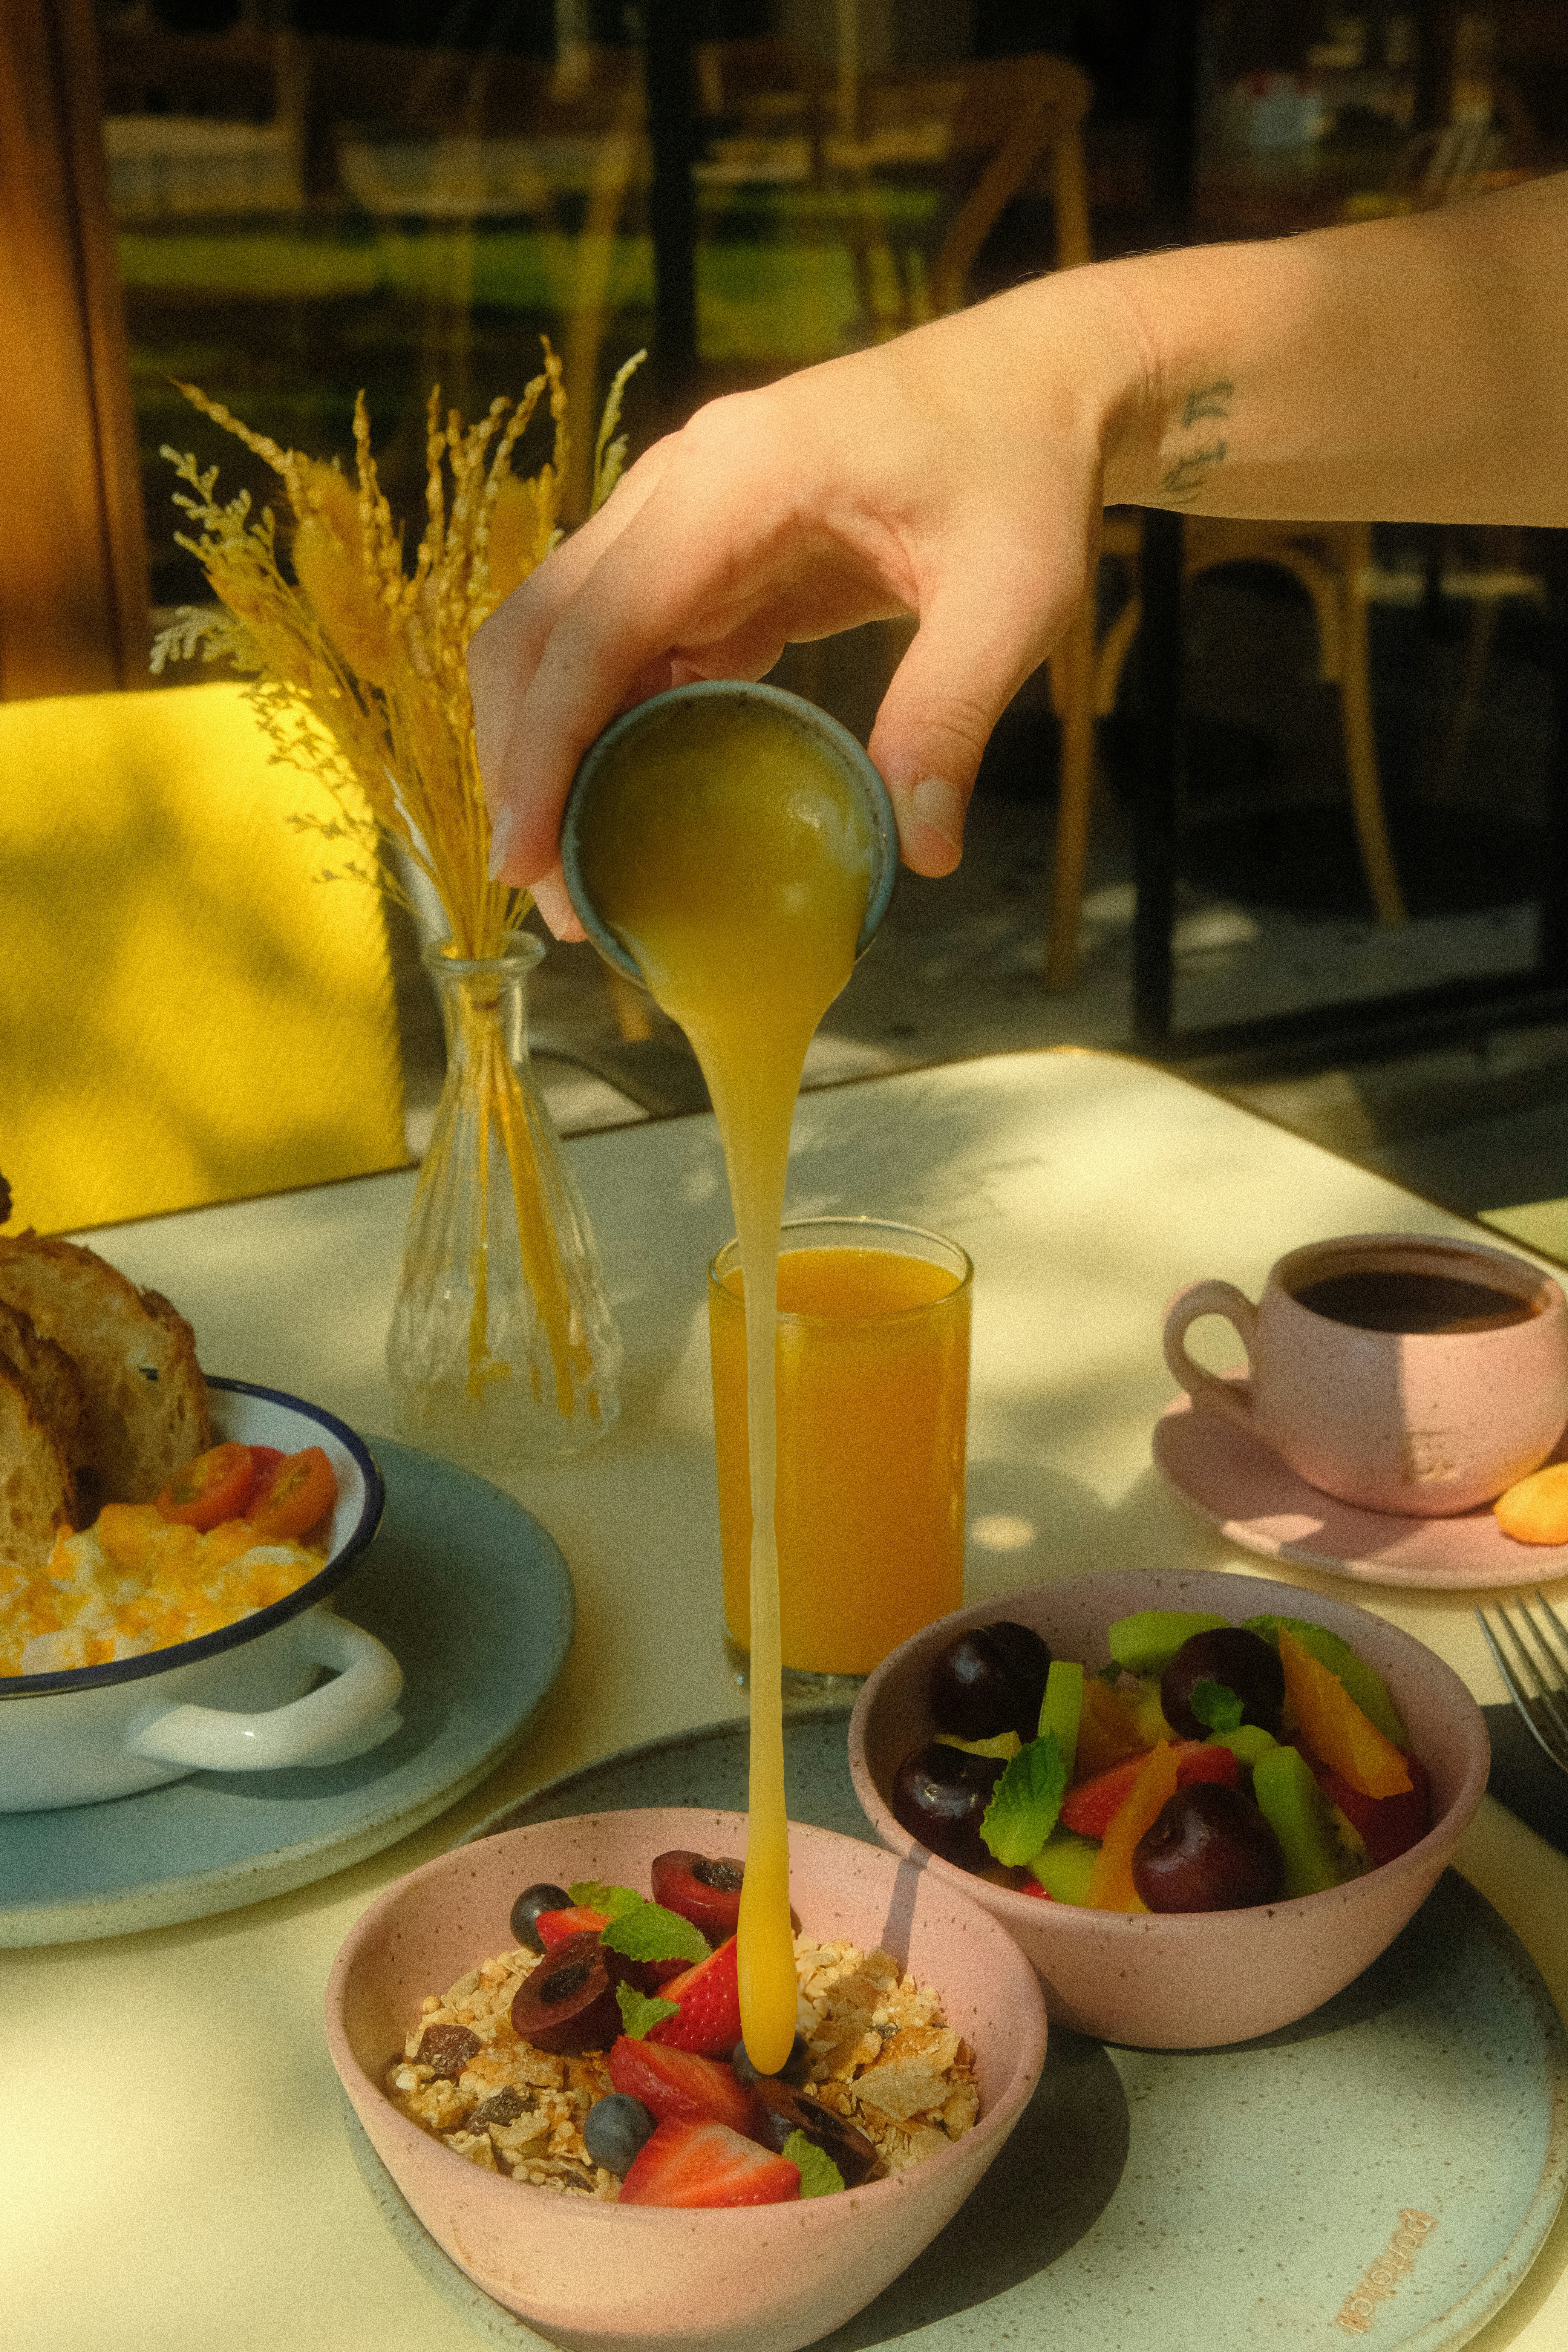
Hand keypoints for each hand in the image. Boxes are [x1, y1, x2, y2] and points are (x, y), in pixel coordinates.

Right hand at [468, 276, 1128, 934]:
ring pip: (558, 643)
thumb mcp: (1015, 595)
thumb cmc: (1023, 472)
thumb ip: (955, 712)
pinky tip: (628, 812)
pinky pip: (618, 651)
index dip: (546, 747)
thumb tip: (922, 848)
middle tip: (553, 894)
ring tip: (580, 870)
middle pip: (538, 632)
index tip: (525, 859)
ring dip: (549, 753)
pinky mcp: (700, 563)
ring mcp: (677, 521)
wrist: (1032, 389)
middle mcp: (676, 489)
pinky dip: (604, 733)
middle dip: (523, 763)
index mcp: (735, 480)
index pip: (597, 626)